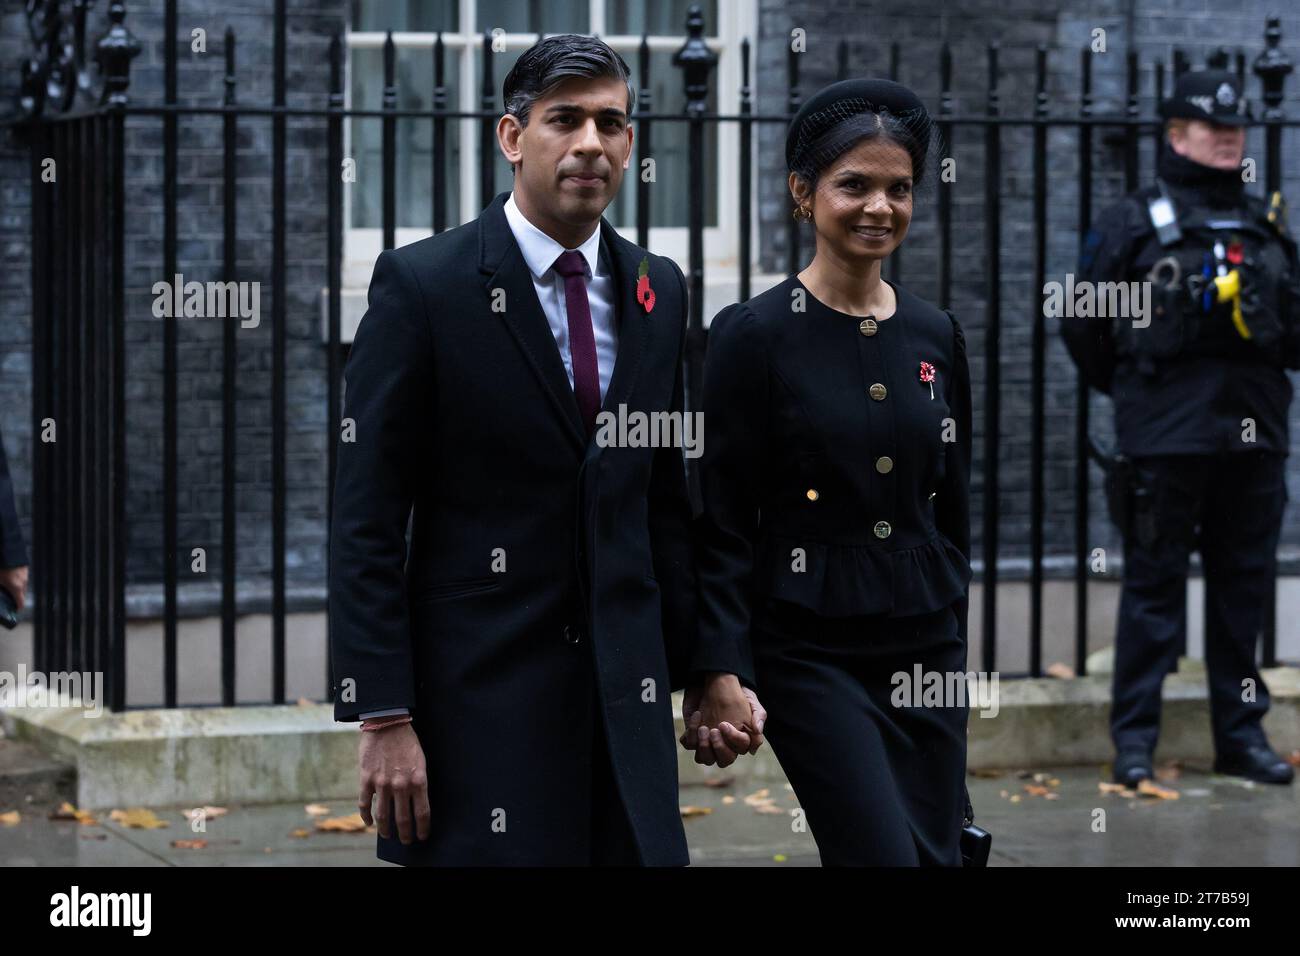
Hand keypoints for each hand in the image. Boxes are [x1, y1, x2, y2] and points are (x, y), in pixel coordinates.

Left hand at [0, 566, 27, 610]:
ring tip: (7, 585)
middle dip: (15, 597)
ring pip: (22, 585)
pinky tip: (9, 576)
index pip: (20, 603)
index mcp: (16, 588)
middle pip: (21, 594)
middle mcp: (23, 583)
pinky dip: (17, 580)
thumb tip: (0, 591)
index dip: (17, 608)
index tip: (14, 610)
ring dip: (16, 587)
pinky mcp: (25, 568)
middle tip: (7, 597)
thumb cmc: (2, 567)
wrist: (9, 551)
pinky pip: (22, 578)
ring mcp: (25, 575)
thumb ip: (0, 588)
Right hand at [358, 721, 429, 844]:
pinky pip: (365, 804)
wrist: (388, 723)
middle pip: (403, 818)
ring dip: (386, 829)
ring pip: (383, 815)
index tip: (423, 836)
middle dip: (406, 833)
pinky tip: (368, 823)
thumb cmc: (408, 741)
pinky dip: (366, 816)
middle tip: (407, 841)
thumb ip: (418, 781)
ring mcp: (382, 784)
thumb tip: (416, 800)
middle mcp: (401, 786)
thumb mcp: (421, 761)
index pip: (423, 812)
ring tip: (388, 836)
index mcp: (418, 780)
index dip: (423, 828)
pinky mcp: (366, 779)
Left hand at [680, 673, 766, 767]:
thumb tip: (758, 731)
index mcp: (739, 740)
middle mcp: (724, 744)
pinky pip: (690, 744)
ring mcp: (708, 741)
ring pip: (705, 759)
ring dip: (704, 747)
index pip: (740, 749)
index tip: (724, 724)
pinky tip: (697, 716)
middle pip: (724, 760)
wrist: (715, 681)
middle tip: (714, 730)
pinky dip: (691, 733)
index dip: (733, 739)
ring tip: (703, 728)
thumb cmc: (736, 693)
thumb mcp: (751, 699)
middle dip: (719, 748)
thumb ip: (759, 715)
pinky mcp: (693, 735)